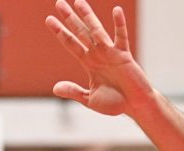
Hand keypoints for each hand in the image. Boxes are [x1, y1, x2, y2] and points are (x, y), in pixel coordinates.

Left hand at [46, 0, 151, 116]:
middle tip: (59, 3)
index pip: (71, 44)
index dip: (60, 32)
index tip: (49, 19)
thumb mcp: (89, 99)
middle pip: (80, 32)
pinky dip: (119, 24)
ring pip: (96, 31)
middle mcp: (98, 54)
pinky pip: (121, 37)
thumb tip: (55, 88)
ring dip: (88, 16)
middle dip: (69, 18)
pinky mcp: (124, 55)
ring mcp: (110, 53)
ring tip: (78, 1)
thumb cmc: (115, 103)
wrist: (135, 106)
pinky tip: (116, 10)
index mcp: (89, 63)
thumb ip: (73, 91)